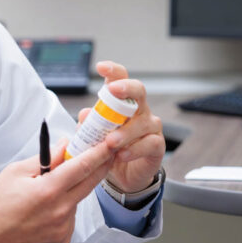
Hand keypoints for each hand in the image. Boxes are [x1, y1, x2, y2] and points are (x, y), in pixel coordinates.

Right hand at [0, 139, 114, 242]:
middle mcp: (59, 214)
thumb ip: (46, 158)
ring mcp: (61, 232)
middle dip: (99, 166)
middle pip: (89, 183)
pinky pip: (70, 219)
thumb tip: (65, 145)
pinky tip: (44, 211)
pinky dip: (64, 210)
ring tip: (48, 191)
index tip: (110, 142)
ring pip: (77, 201)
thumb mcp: (16, 171)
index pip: (82, 167)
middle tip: (106, 152)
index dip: (99, 153)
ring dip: (73, 191)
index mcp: (48, 192)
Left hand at [87, 60, 164, 194]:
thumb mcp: (95, 136)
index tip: (101, 67)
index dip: (113, 71)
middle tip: (112, 90)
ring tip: (110, 142)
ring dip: (125, 131)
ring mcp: (151, 126)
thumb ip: (90, 125)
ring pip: (142, 121)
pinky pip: (150, 143)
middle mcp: (140, 109)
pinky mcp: (157, 145)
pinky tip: (122, 155)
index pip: (120, 79)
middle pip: (139, 90)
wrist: (124, 175)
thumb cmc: (110, 148)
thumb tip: (84, 114)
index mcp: (123, 102)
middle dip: (126, 88)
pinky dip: (134, 149)